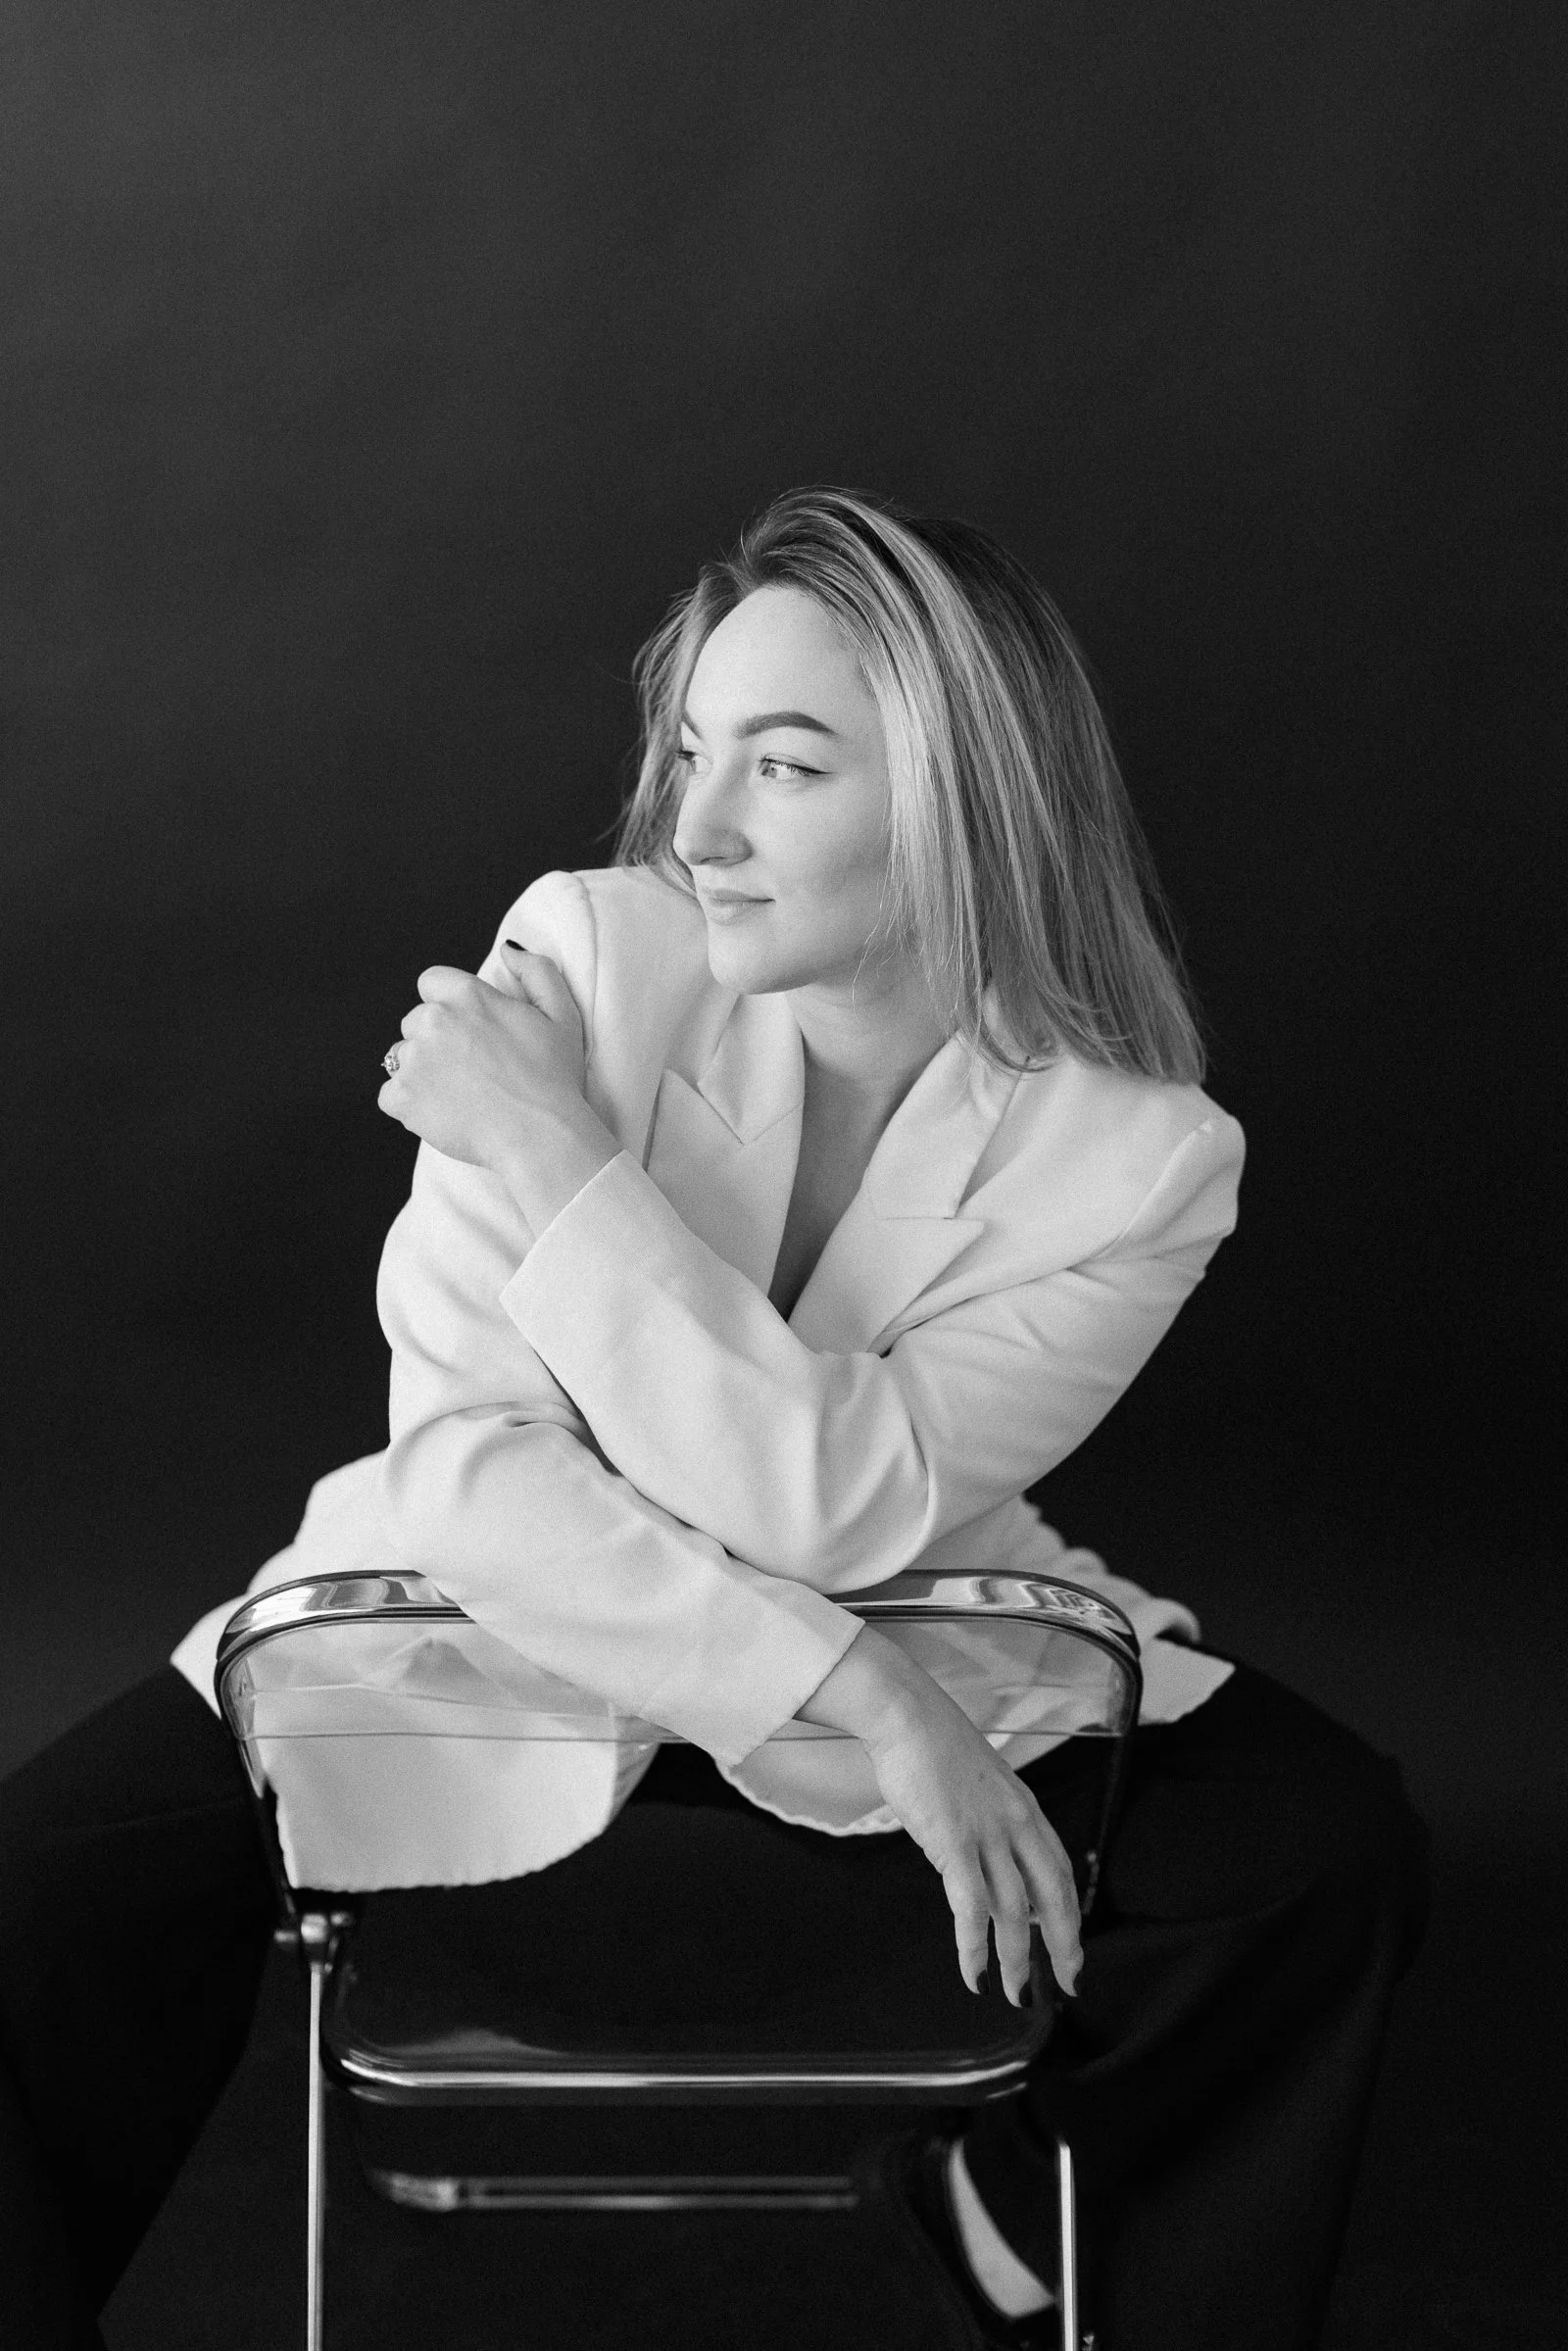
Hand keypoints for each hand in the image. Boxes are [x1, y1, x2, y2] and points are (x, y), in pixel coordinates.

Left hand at [378, 943, 586, 1169]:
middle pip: (415, 1021)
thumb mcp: (562, 1014)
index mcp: (468, 996)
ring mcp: (413, 1060)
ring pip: (401, 1057)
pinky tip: (443, 1111)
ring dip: (421, 1071)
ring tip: (458, 1093)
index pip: (431, 982)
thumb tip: (506, 949)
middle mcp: (433, 1021)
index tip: (468, 1029)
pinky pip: (391, 1094)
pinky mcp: (401, 1098)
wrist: (539, 1136)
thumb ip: (536, 971)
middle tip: (470, 1068)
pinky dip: (410, 1104)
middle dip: (435, 1040)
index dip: (448, 1004)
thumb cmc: (554, 1079)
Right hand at [865, 1694, 1082, 2002]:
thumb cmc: (934, 1749)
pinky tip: (973, 1972)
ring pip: (1014, 1911)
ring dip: (1016, 1959)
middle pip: (1053, 1897)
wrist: (906, 1715)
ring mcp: (987, 1833)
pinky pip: (971, 1906)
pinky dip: (974, 1946)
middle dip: (1064, 1947)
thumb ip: (995, 1828)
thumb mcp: (980, 1788)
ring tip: (1015, 1993)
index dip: (1070, 1917)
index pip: (1061, 1874)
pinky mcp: (953, 1842)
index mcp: (1026, 1811)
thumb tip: (995, 1874)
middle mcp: (1016, 1824)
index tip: (1072, 1952)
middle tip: (1069, 1985)